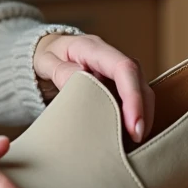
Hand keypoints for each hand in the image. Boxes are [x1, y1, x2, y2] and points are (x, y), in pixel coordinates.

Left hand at [33, 33, 155, 143]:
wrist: (47, 52)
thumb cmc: (46, 56)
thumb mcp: (45, 61)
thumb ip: (60, 70)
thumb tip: (80, 78)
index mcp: (92, 48)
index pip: (124, 68)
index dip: (133, 96)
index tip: (133, 123)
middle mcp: (110, 57)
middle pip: (138, 80)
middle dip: (142, 110)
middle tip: (137, 138)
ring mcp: (115, 70)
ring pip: (141, 90)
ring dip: (142, 115)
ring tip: (135, 140)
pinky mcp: (116, 83)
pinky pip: (133, 98)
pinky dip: (135, 115)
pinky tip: (129, 134)